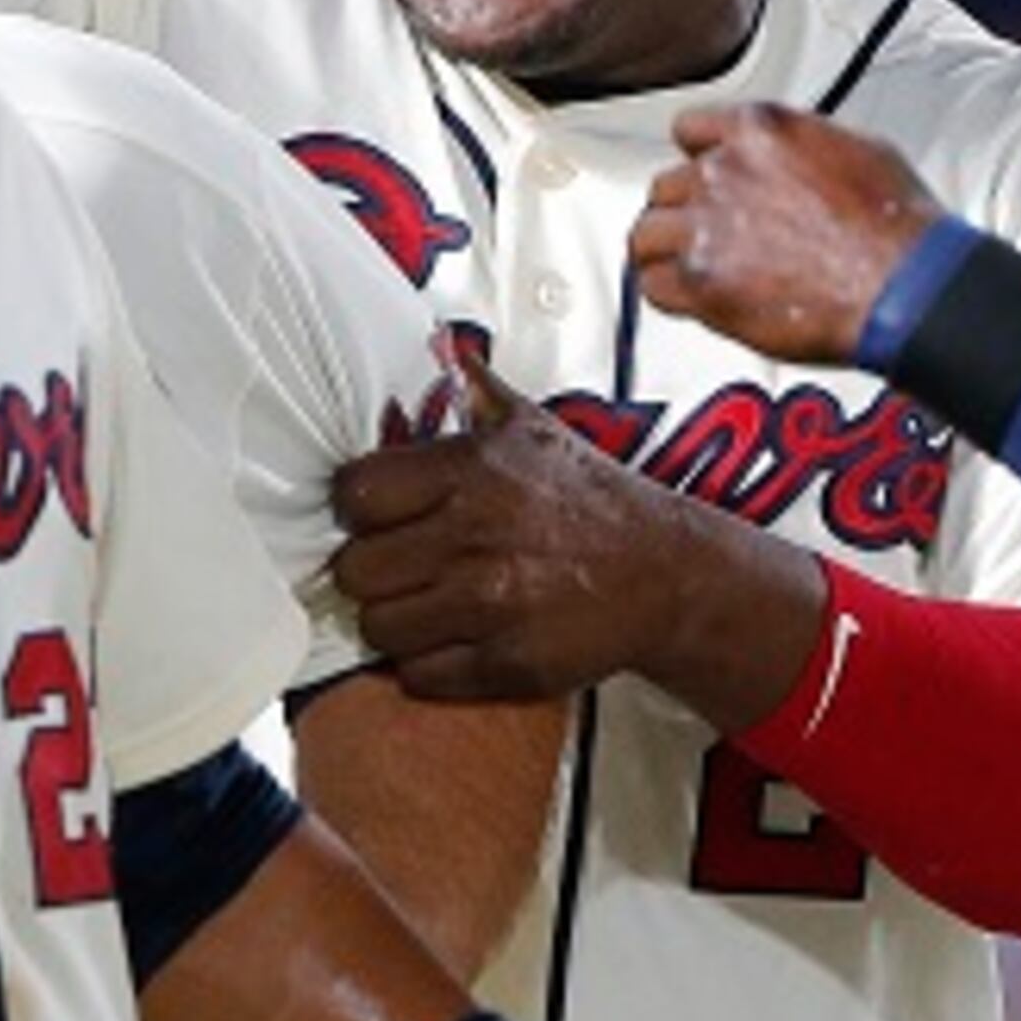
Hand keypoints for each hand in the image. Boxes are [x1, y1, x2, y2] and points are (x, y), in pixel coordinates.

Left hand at [329, 355, 821, 714]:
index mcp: (473, 471)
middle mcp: (476, 536)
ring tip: (426, 605)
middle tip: (399, 567)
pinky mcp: (506, 663)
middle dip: (371, 570)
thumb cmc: (592, 502)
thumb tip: (440, 345)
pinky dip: (427, 665)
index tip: (374, 516)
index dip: (357, 508)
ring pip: (378, 627)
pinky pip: (418, 675)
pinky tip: (454, 640)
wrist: (665, 575)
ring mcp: (490, 605)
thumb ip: (476, 390)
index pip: (355, 493)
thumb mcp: (535, 429)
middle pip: (355, 569)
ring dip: (395, 620)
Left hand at [632, 105, 950, 366]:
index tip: (703, 176)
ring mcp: (705, 227)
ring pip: (648, 235)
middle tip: (710, 234)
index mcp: (759, 131)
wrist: (906, 285)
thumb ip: (799, 150)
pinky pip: (652, 286)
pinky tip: (691, 299)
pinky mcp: (701, 281)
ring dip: (667, 252)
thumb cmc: (898, 228)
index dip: (698, 159)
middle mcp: (723, 172)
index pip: (689, 130)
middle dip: (685, 211)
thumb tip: (789, 164)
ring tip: (692, 269)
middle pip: (666, 186)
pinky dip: (669, 294)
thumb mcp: (856, 150)